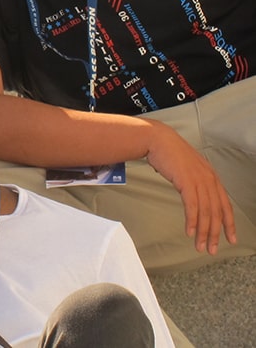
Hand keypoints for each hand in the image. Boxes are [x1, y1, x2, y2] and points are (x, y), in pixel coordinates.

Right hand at [144, 120, 235, 253]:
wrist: (158, 139)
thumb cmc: (169, 151)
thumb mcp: (187, 167)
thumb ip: (193, 180)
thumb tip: (190, 194)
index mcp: (211, 176)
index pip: (225, 204)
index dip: (229, 223)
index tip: (230, 238)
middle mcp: (209, 179)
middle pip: (216, 212)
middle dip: (214, 233)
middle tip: (212, 248)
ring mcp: (199, 180)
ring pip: (206, 212)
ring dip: (203, 232)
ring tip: (200, 245)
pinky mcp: (187, 182)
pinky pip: (192, 207)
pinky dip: (192, 221)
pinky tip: (189, 231)